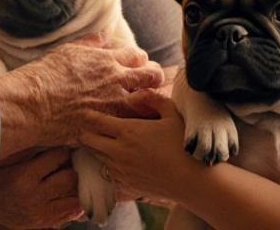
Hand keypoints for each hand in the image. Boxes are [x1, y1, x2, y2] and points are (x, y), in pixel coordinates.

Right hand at [0, 32, 164, 155]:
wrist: (29, 104)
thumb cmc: (44, 75)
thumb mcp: (67, 51)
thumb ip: (91, 43)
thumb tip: (105, 32)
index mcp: (106, 61)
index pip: (138, 56)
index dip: (141, 61)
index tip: (139, 66)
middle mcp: (115, 82)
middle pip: (151, 77)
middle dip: (155, 79)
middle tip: (152, 84)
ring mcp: (112, 107)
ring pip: (147, 104)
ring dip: (149, 104)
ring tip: (147, 107)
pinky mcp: (105, 127)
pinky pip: (129, 128)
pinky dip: (133, 127)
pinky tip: (131, 128)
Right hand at [0, 148, 84, 228]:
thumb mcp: (8, 162)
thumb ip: (29, 152)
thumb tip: (52, 139)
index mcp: (25, 177)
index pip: (56, 159)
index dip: (64, 151)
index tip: (67, 147)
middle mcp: (35, 196)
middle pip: (69, 179)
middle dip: (73, 168)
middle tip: (72, 163)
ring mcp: (40, 212)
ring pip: (73, 198)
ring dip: (75, 187)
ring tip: (73, 178)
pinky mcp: (43, 222)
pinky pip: (68, 213)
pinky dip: (74, 204)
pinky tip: (72, 195)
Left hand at [79, 89, 202, 205]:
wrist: (194, 180)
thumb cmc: (184, 144)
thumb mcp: (172, 113)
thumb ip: (153, 99)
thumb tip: (137, 93)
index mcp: (128, 131)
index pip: (97, 122)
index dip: (89, 116)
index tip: (85, 112)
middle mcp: (119, 152)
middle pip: (89, 141)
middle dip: (85, 134)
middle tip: (85, 128)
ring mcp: (121, 171)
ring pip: (97, 159)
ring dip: (95, 150)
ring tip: (96, 143)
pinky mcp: (127, 186)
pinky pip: (108, 176)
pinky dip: (106, 167)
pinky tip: (113, 163)